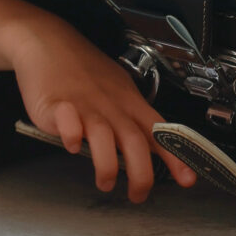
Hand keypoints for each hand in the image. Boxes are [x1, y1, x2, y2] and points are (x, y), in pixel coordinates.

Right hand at [9, 10, 195, 202]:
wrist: (47, 41)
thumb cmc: (80, 66)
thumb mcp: (117, 87)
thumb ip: (129, 116)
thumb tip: (146, 145)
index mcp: (128, 102)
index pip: (160, 131)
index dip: (176, 156)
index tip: (188, 179)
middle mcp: (110, 105)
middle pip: (135, 141)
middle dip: (142, 174)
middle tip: (139, 194)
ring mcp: (85, 104)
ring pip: (104, 136)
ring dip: (107, 165)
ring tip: (105, 182)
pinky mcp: (58, 104)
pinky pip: (68, 121)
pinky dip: (71, 137)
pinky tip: (71, 146)